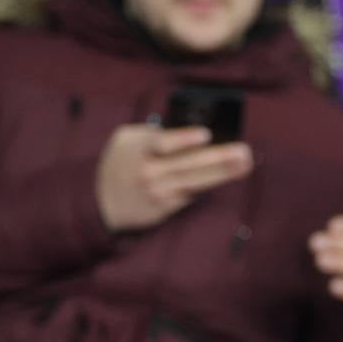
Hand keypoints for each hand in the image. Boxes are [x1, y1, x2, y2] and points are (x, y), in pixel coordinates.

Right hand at [97, 123, 253, 233]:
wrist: (99, 201)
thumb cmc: (120, 161)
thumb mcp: (126, 140)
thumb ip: (153, 133)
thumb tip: (188, 130)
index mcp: (137, 149)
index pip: (161, 144)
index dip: (183, 139)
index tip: (205, 135)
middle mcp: (146, 173)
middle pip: (186, 166)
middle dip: (218, 159)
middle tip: (244, 152)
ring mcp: (155, 194)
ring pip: (194, 183)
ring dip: (222, 174)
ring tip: (244, 164)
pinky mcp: (162, 211)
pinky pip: (189, 196)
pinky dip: (207, 185)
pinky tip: (226, 176)